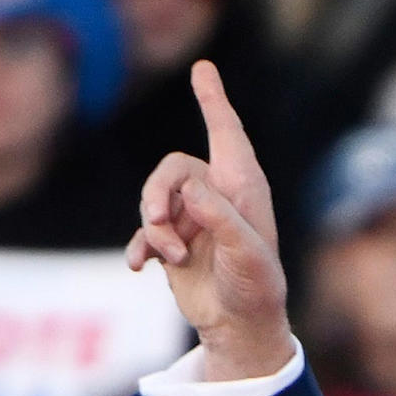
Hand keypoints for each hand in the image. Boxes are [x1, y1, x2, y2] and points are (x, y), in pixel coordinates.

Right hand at [126, 61, 289, 378]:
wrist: (240, 326)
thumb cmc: (256, 286)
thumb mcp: (247, 253)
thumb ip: (220, 218)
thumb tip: (191, 190)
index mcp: (242, 187)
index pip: (225, 132)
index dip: (213, 99)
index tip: (203, 68)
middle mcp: (217, 195)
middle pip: (170, 169)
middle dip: (158, 194)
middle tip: (161, 223)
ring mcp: (193, 218)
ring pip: (153, 200)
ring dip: (154, 228)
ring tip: (171, 257)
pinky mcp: (174, 242)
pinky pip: (144, 232)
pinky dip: (140, 246)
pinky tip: (138, 266)